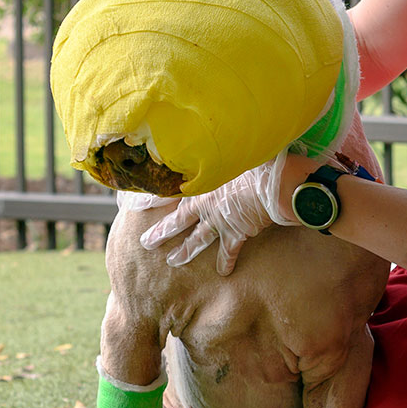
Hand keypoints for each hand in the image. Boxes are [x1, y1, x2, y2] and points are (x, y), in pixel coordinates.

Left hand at [139, 152, 294, 273]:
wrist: (273, 184)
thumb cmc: (253, 161)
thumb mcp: (232, 151)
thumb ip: (221, 150)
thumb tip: (218, 135)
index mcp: (202, 183)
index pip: (169, 192)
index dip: (151, 198)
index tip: (133, 203)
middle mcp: (206, 204)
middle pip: (177, 221)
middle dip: (160, 232)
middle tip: (145, 243)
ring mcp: (220, 221)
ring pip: (197, 240)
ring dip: (185, 252)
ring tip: (173, 261)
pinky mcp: (237, 233)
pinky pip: (229, 251)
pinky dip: (226, 261)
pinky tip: (224, 272)